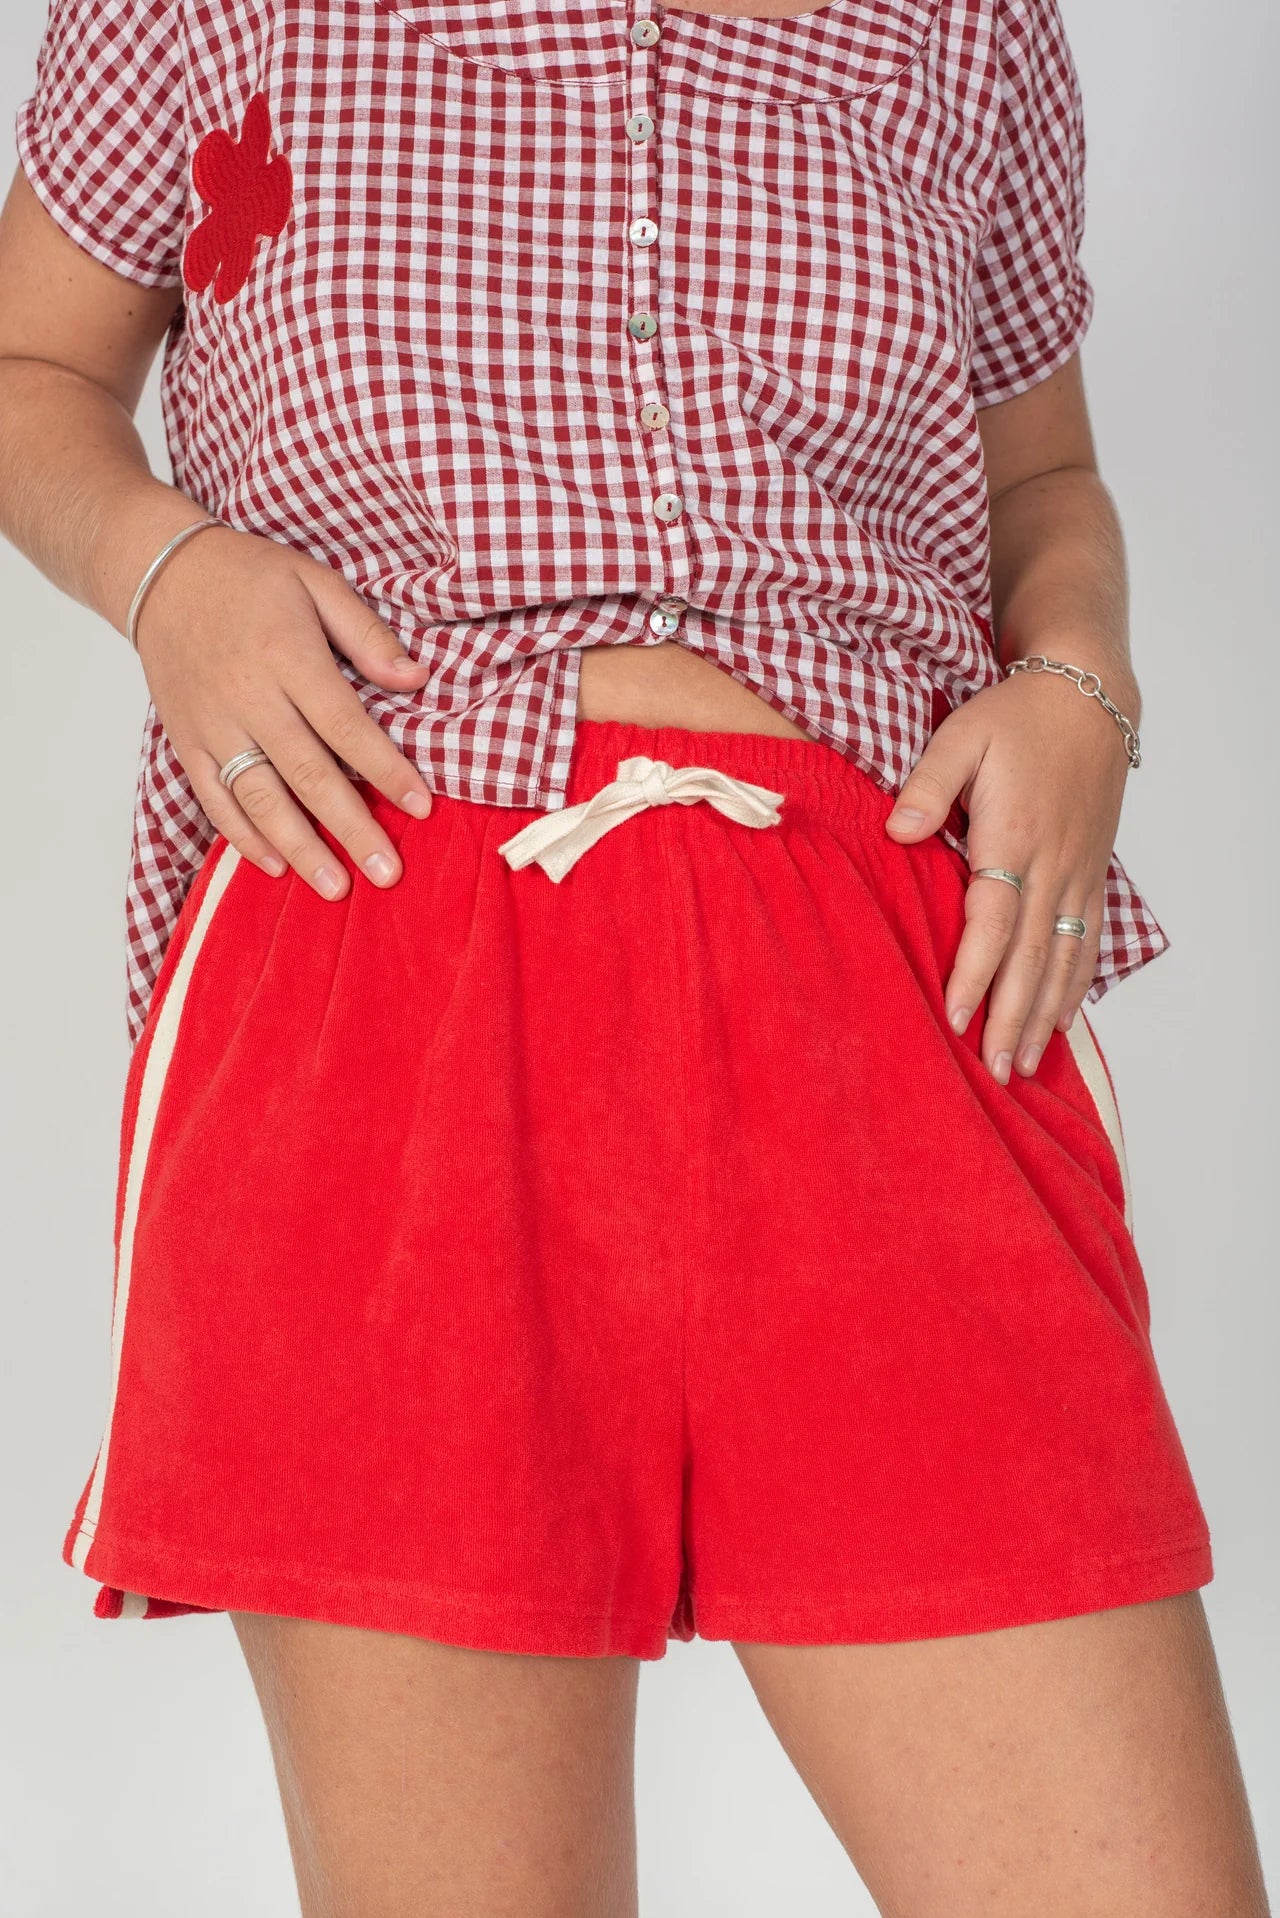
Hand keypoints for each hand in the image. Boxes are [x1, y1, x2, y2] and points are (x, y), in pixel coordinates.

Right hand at [132, 525, 435, 898]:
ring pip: (258, 797)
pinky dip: (243, 836)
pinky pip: (213, 798)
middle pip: (306, 774)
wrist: (159, 571)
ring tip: (335, 886)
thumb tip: (416, 679)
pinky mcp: (185, 740)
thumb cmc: (249, 575)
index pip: (346, 726)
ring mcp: (212, 724)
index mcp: (288, 656)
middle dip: (350, 828)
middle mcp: (249, 697)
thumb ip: (366, 633)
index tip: (421, 807)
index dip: (385, 771)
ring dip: (299, 847)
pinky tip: (275, 865)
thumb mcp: (316, 582)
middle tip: (386, 873)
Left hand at [884, 667, 1136, 1081]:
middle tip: (995, 1070)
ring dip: (1044, 1014)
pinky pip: (1088, 941)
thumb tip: (898, 830)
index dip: (976, 972)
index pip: (994, 920)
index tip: (956, 1017)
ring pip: (1064, 957)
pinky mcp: (1092, 873)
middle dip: (1012, 1017)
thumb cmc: (1015, 717)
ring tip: (1026, 1065)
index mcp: (1013, 837)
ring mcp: (1078, 873)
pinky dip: (1075, 985)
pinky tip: (1060, 1020)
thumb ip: (929, 784)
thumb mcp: (961, 736)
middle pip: (1032, 955)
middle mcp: (1053, 864)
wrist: (1088, 697)